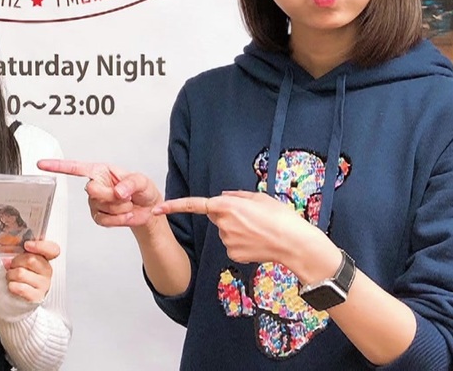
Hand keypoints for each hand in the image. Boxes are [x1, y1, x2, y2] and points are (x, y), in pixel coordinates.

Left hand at [2, 239, 57, 303]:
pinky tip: (13, 286)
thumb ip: (17, 253)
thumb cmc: (18, 275)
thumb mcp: (19, 259)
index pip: (52, 249)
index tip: (27, 245)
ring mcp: (44, 284)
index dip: (40, 246)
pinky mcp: (37, 297)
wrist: (16, 296)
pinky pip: (21, 288)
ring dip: (10, 275)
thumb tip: (8, 257)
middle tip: (12, 267)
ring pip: (21, 273)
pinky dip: (12, 285)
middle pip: (30, 259)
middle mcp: (47, 271)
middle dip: (15, 262)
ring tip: (12, 277)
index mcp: (45, 258)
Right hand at [37, 158, 162, 227]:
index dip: (57, 166)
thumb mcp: (141, 181)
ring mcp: (95, 202)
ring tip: (128, 204)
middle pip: (92, 190)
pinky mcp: (99, 217)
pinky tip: (126, 215)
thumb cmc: (142, 189)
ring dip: (120, 208)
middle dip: (112, 195)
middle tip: (126, 195)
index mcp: (100, 171)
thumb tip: (118, 190)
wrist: (147, 208)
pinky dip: (119, 220)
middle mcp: (95, 185)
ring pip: (101, 207)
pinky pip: (104, 221)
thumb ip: (130, 183)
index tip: (41, 164)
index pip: (75, 168)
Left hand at [154, 191, 327, 268]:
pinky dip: (242, 243)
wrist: (295, 245)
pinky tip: (258, 242)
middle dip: (227, 214)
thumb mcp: (260, 198)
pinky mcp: (233, 255)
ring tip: (260, 229)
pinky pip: (232, 245)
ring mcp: (227, 241)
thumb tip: (222, 198)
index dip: (174, 206)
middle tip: (252, 216)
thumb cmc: (281, 218)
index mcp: (227, 206)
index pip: (195, 205)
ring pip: (225, 231)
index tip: (157, 208)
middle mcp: (223, 224)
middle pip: (216, 216)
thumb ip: (237, 196)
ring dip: (237, 229)